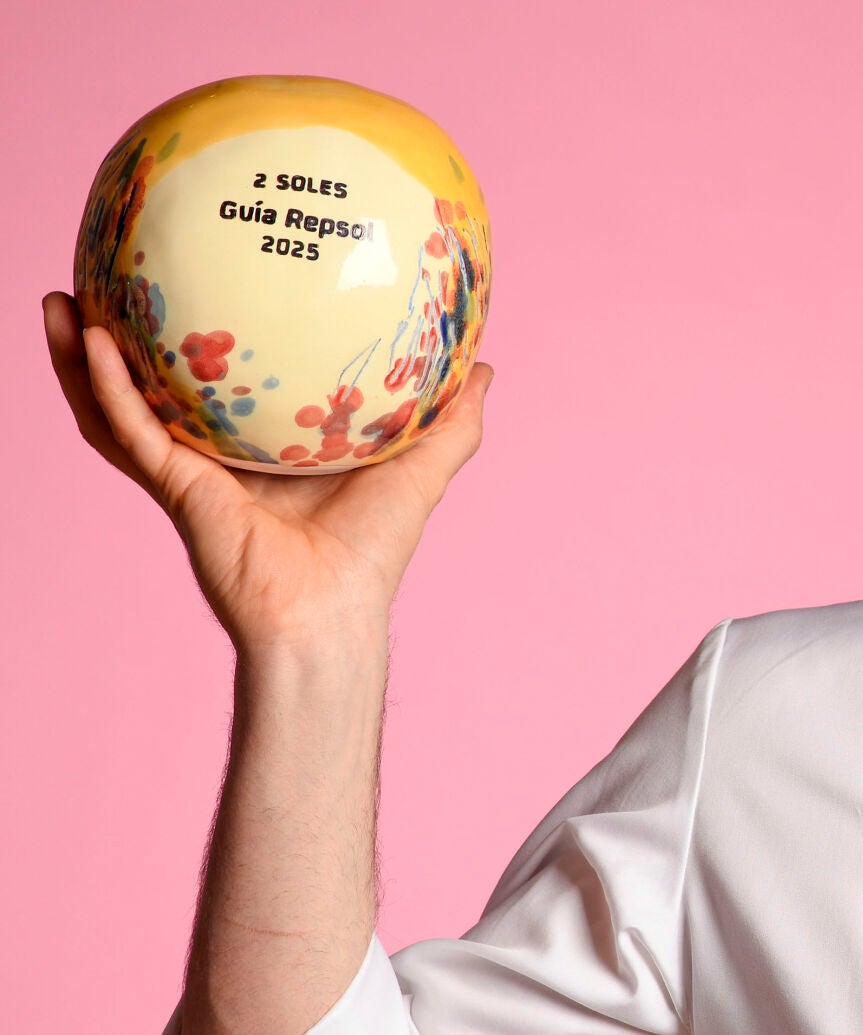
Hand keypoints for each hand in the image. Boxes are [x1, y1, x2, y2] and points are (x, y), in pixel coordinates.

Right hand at [44, 291, 494, 649]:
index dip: (205, 333)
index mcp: (265, 444)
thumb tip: (485, 365)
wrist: (334, 614)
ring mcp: (190, 470)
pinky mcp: (178, 489)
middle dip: (119, 335)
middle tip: (100, 272)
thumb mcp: (424, 467)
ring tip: (58, 298)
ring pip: (118, 405)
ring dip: (81, 355)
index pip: (226, 380)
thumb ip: (454, 419)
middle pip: (154, 384)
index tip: (199, 272)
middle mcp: (219, 453)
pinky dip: (106, 388)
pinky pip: (131, 431)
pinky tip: (92, 340)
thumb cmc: (376, 551)